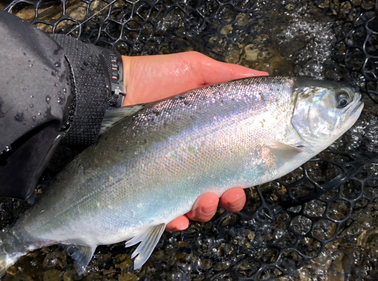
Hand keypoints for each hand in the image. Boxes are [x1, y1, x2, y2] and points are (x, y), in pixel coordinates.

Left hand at [121, 52, 263, 230]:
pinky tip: (176, 220)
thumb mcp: (196, 68)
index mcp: (208, 138)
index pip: (234, 164)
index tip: (249, 179)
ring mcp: (169, 175)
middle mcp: (192, 159)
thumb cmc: (154, 78)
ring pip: (197, 206)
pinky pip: (164, 214)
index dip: (247, 176)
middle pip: (221, 190)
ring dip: (206, 211)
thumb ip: (230, 75)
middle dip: (230, 200)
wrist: (113, 90)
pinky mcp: (147, 186)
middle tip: (229, 194)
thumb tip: (265, 78)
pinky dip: (174, 222)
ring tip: (203, 201)